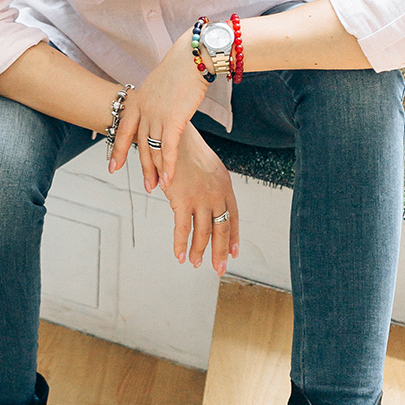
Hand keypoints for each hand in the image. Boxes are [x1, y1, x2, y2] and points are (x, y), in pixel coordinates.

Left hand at [110, 28, 211, 188]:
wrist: (193, 56)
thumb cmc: (184, 67)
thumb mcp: (163, 84)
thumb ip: (158, 100)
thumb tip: (162, 109)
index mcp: (140, 99)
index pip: (124, 129)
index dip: (119, 149)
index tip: (113, 166)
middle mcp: (145, 108)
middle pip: (138, 143)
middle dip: (141, 166)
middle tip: (144, 185)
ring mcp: (157, 114)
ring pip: (152, 149)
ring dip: (154, 171)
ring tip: (155, 187)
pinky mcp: (173, 120)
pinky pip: (168, 149)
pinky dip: (168, 167)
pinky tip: (169, 181)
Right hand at [163, 125, 238, 273]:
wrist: (171, 135)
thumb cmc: (185, 149)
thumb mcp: (207, 166)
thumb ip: (211, 185)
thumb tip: (208, 204)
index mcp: (225, 185)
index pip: (233, 216)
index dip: (233, 236)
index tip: (232, 253)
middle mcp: (216, 193)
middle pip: (222, 228)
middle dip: (220, 251)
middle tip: (219, 268)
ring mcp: (201, 197)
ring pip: (203, 232)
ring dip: (199, 251)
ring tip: (195, 263)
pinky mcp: (182, 199)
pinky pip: (183, 228)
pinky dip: (181, 244)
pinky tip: (179, 256)